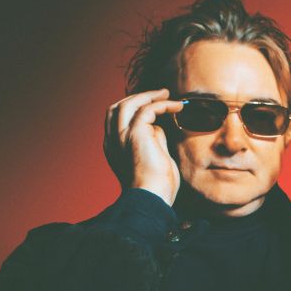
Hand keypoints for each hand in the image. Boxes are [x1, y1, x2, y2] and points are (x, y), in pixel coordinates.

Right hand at [103, 88, 182, 205]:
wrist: (152, 196)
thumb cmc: (157, 186)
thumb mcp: (153, 159)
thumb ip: (153, 141)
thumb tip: (158, 127)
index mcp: (115, 148)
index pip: (117, 120)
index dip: (133, 109)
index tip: (153, 106)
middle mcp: (113, 140)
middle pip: (118, 107)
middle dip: (139, 97)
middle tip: (161, 94)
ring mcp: (122, 136)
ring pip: (129, 104)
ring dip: (149, 96)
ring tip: (167, 94)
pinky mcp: (135, 133)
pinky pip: (147, 110)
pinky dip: (162, 104)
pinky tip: (176, 106)